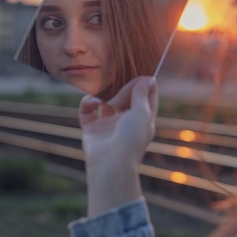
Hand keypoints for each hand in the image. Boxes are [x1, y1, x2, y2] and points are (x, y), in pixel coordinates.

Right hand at [78, 76, 157, 215]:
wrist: (111, 163)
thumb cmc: (131, 138)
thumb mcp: (142, 113)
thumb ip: (142, 95)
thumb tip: (149, 79)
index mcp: (143, 120)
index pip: (147, 98)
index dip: (146, 85)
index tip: (143, 73)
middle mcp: (126, 122)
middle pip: (127, 98)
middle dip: (124, 88)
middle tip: (122, 82)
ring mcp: (108, 125)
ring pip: (106, 102)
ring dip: (105, 94)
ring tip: (106, 92)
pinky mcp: (92, 129)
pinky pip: (87, 110)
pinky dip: (88, 102)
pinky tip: (94, 101)